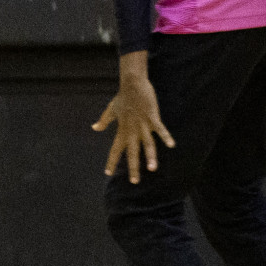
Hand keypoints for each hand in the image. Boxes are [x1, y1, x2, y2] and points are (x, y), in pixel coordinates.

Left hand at [93, 56, 174, 183]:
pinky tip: (171, 145)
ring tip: (152, 169)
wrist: (131, 84)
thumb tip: (94, 128)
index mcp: (122, 130)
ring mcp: (142, 124)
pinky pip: (159, 129)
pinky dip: (165, 136)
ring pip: (147, 144)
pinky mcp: (152, 116)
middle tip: (134, 181)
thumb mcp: (110, 110)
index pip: (115, 149)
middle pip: (132, 152)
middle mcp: (131, 130)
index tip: (107, 173)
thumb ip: (103, 121)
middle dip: (133, 167)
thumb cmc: (122, 98)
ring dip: (150, 157)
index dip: (111, 161)